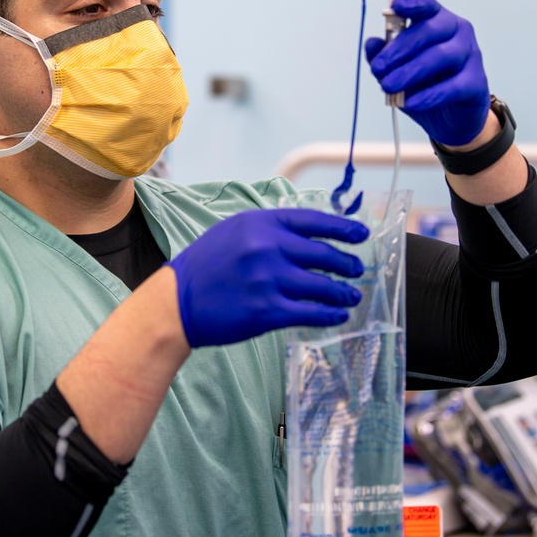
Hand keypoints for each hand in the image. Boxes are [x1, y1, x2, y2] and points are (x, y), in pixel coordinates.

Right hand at [167, 208, 368, 347]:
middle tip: (357, 269)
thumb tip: (308, 235)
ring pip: (321, 286)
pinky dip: (329, 314)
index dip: (342, 228)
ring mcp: (268, 280)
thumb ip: (268, 230)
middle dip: (346, 263)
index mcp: (259, 224)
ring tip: (352, 295)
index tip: (361, 233)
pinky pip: (310, 312)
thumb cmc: (204, 267)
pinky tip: (338, 315)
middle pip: (323, 254)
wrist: (176, 303)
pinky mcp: (267, 312)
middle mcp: (266, 248)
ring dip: (342, 292)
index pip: (313, 221)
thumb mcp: (233, 232)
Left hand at [365, 0, 490, 146]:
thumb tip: (371, 44)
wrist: (452, 118)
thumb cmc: (426, 86)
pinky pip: (453, 86)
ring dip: (409, 72)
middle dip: (399, 49)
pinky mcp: (476, 83)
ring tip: (387, 86)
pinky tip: (411, 103)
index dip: (412, 3)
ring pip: (440, 56)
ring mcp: (471, 56)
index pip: (427, 5)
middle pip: (429, 30)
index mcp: (438, 22)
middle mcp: (458, 32)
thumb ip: (383, 56)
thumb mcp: (398, 70)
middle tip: (377, 68)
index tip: (395, 6)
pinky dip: (430, 95)